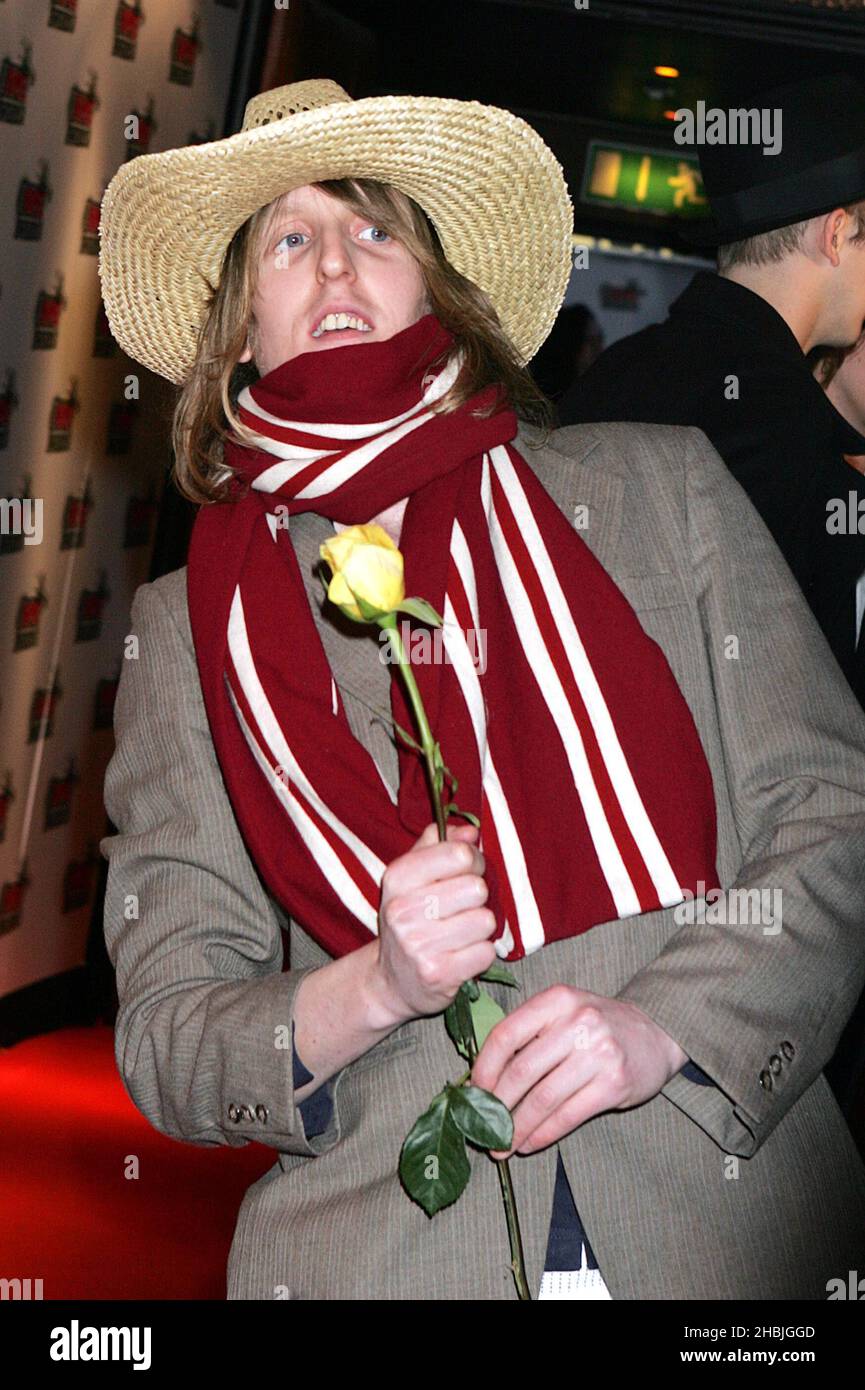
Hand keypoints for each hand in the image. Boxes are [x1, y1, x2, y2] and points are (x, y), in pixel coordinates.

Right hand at [372, 821, 497, 1024]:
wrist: (391, 981)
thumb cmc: (410, 921)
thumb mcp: (412, 877)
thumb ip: (439, 845)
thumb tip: (471, 831)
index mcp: (397, 878)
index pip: (459, 854)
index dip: (473, 861)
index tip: (467, 871)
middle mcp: (402, 910)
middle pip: (477, 888)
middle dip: (477, 898)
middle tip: (463, 908)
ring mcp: (418, 945)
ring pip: (485, 921)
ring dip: (479, 929)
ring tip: (459, 934)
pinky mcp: (437, 975)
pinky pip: (486, 952)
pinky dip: (479, 954)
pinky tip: (460, 955)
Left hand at [469, 985, 687, 1158]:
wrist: (656, 1031)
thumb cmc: (596, 1025)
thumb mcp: (563, 1012)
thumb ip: (528, 1033)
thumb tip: (482, 1078)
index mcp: (557, 1000)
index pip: (506, 1034)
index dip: (483, 1068)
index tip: (473, 1092)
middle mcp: (578, 1022)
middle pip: (522, 1070)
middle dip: (496, 1105)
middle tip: (482, 1127)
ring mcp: (599, 1053)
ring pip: (543, 1098)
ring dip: (517, 1127)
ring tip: (501, 1145)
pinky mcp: (614, 1083)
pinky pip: (568, 1115)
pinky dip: (544, 1134)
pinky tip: (529, 1143)